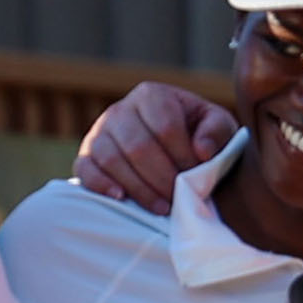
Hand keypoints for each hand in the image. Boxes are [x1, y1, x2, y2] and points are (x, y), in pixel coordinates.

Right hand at [72, 81, 237, 212]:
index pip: (165, 127)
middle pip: (138, 147)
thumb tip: (202, 151)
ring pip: (112, 159)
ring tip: (163, 208)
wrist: (171, 148)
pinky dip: (101, 185)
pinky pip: (85, 169)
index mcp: (152, 95)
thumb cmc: (198, 136)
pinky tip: (122, 199)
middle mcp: (120, 109)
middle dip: (162, 178)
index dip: (182, 156)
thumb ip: (216, 131)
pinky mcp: (86, 154)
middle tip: (179, 199)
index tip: (196, 176)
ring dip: (139, 188)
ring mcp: (99, 131)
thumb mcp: (217, 126)